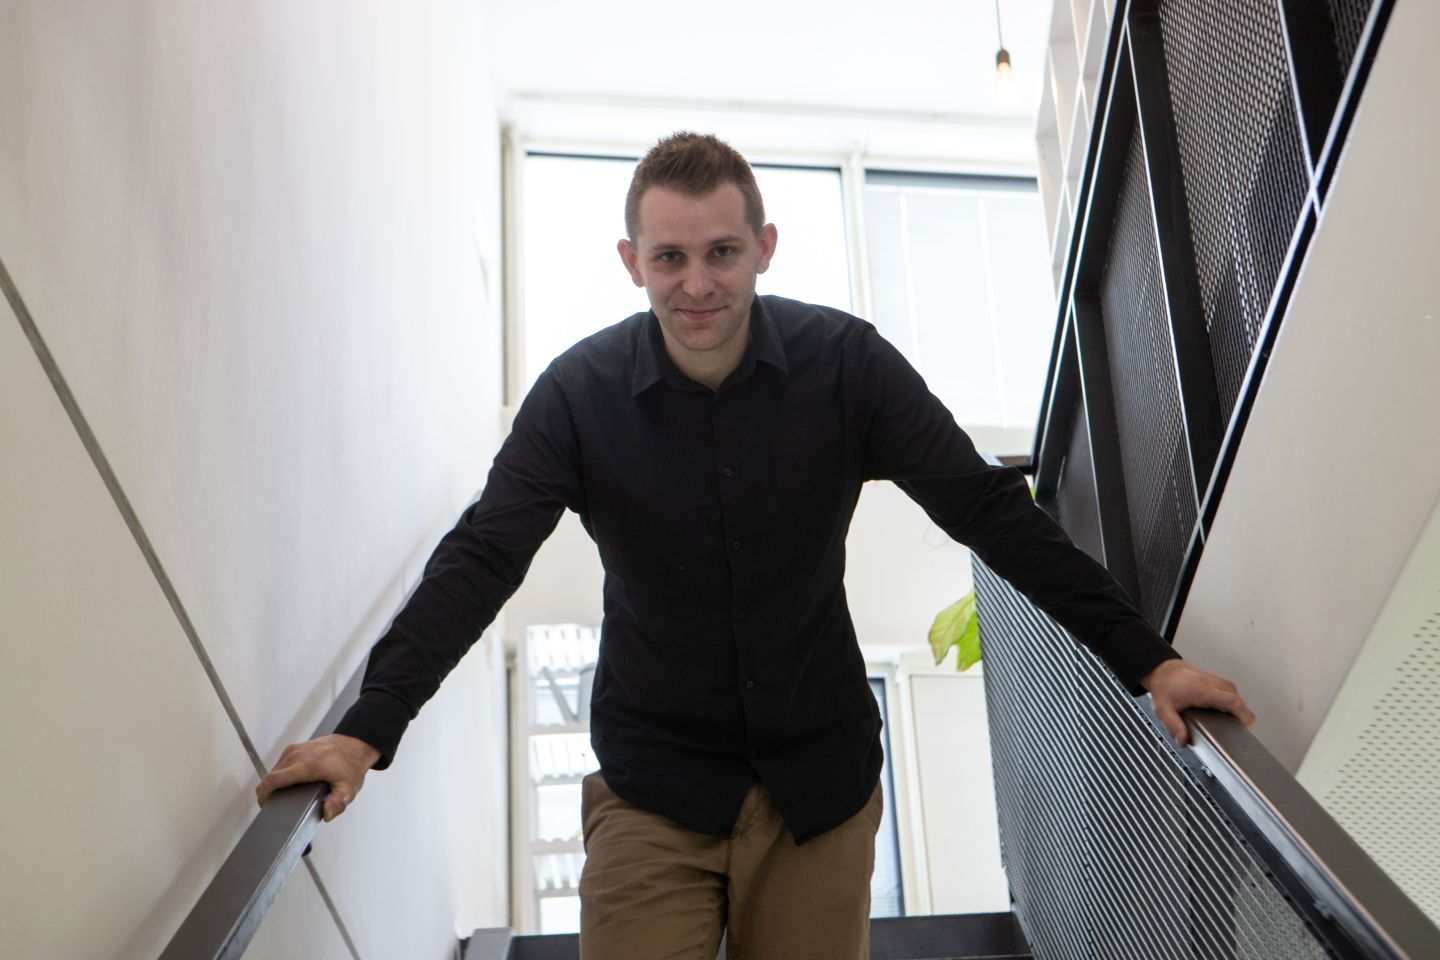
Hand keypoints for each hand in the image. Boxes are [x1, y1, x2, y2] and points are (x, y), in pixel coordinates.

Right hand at [255, 733, 381, 821]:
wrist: (354, 744)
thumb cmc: (350, 766)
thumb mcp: (349, 788)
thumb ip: (338, 802)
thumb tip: (326, 814)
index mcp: (307, 766)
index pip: (273, 780)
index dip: (264, 795)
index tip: (265, 806)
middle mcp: (297, 755)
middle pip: (269, 777)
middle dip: (268, 793)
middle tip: (277, 806)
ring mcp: (294, 750)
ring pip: (273, 771)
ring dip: (274, 784)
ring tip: (284, 797)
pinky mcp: (294, 748)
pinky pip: (279, 765)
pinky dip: (280, 776)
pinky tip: (288, 785)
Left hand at [1140, 659, 1253, 746]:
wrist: (1164, 669)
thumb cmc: (1165, 686)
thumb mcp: (1163, 709)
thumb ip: (1173, 726)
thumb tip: (1183, 741)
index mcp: (1204, 691)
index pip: (1234, 702)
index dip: (1244, 716)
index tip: (1244, 728)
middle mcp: (1215, 684)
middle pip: (1240, 703)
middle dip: (1240, 718)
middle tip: (1231, 731)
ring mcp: (1219, 681)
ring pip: (1237, 699)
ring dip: (1235, 712)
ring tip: (1224, 724)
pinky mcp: (1219, 682)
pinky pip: (1233, 695)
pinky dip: (1232, 706)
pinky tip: (1222, 715)